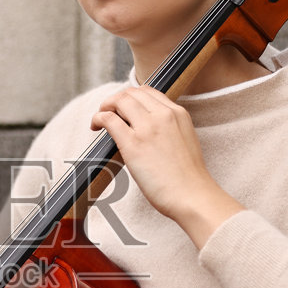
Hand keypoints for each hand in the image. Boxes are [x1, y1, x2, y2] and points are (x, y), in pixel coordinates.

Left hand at [90, 85, 244, 246]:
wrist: (192, 195)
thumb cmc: (188, 178)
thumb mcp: (185, 141)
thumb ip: (170, 130)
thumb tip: (148, 132)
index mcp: (178, 113)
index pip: (149, 92)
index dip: (132, 97)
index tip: (124, 108)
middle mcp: (163, 115)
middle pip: (132, 92)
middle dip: (116, 99)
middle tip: (108, 113)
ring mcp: (148, 127)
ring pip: (120, 100)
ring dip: (105, 106)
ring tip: (99, 120)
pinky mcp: (133, 143)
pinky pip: (109, 119)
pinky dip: (98, 118)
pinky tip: (95, 126)